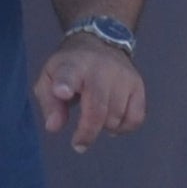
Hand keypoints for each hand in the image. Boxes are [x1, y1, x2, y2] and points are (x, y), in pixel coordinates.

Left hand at [33, 38, 145, 152]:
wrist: (100, 43)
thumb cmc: (70, 69)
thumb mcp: (49, 79)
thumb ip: (49, 103)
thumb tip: (54, 127)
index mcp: (72, 65)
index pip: (69, 74)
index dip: (65, 84)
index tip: (61, 92)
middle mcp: (100, 68)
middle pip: (97, 107)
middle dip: (88, 131)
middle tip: (79, 144)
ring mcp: (123, 76)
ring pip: (116, 117)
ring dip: (104, 126)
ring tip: (95, 116)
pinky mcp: (138, 85)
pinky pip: (135, 118)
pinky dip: (124, 127)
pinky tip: (113, 121)